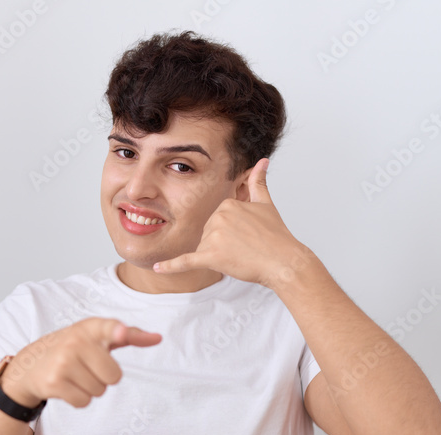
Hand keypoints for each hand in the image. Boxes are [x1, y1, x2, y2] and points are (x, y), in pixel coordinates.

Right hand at [0, 318, 160, 408]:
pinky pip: (84, 401)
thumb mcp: (97, 337)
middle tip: (86, 368)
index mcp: (90, 327)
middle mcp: (75, 341)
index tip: (121, 333)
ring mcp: (63, 361)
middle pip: (114, 376)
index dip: (118, 331)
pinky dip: (78, 399)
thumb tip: (158, 338)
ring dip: (90, 389)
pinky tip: (66, 386)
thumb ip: (128, 336)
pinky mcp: (54, 382)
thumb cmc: (74, 349)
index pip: (108, 328)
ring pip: (99, 391)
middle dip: (104, 378)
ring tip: (74, 375)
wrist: (30, 364)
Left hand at [151, 158, 308, 287]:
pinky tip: (157, 268)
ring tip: (241, 256)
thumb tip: (261, 161)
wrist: (283, 261)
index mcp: (227, 203)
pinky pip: (186, 261)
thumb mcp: (265, 204)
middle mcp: (218, 217)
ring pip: (204, 248)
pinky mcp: (210, 256)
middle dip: (222, 244)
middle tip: (245, 248)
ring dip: (218, 255)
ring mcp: (213, 237)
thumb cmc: (276, 237)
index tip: (246, 236)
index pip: (217, 220)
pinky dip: (171, 266)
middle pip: (208, 233)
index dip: (229, 232)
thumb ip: (258, 182)